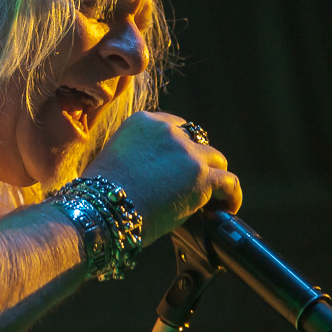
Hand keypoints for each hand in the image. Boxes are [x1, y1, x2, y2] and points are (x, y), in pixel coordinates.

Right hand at [83, 112, 241, 244]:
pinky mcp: (201, 176)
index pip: (176, 127)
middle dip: (197, 162)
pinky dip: (231, 196)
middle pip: (198, 142)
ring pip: (216, 160)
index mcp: (143, 122)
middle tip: (193, 185)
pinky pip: (229, 182)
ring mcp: (186, 152)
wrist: (102, 209)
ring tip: (213, 199)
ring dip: (213, 178)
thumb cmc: (99, 195)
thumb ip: (139, 154)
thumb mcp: (114, 157)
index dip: (181, 148)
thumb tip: (156, 172)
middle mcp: (167, 130)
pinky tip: (226, 208)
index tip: (180, 166)